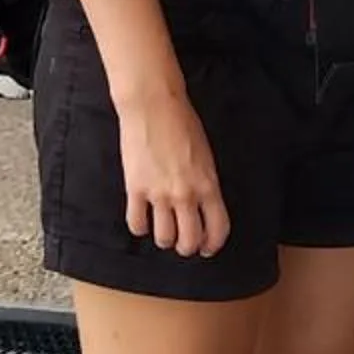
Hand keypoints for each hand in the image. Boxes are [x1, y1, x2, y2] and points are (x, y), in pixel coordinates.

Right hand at [117, 89, 230, 256]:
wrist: (153, 105)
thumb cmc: (182, 123)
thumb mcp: (205, 156)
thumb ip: (205, 184)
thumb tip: (200, 206)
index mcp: (209, 185)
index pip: (218, 229)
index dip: (213, 244)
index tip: (207, 248)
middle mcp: (186, 194)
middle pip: (189, 240)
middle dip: (187, 247)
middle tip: (183, 243)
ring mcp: (159, 194)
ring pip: (164, 237)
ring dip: (164, 239)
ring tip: (162, 231)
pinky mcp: (136, 189)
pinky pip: (137, 223)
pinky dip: (140, 227)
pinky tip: (142, 219)